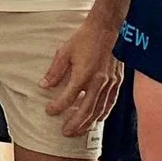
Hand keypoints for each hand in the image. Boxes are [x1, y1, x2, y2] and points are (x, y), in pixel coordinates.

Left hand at [40, 14, 122, 134]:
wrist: (108, 28)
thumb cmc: (86, 38)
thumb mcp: (65, 52)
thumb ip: (55, 71)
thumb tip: (44, 85)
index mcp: (83, 74)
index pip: (68, 98)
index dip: (58, 107)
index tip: (49, 112)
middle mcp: (98, 82)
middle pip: (86, 110)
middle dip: (74, 124)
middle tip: (65, 132)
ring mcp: (110, 83)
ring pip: (99, 110)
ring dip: (88, 123)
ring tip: (79, 131)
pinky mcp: (117, 81)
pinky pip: (110, 103)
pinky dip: (103, 114)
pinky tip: (97, 120)